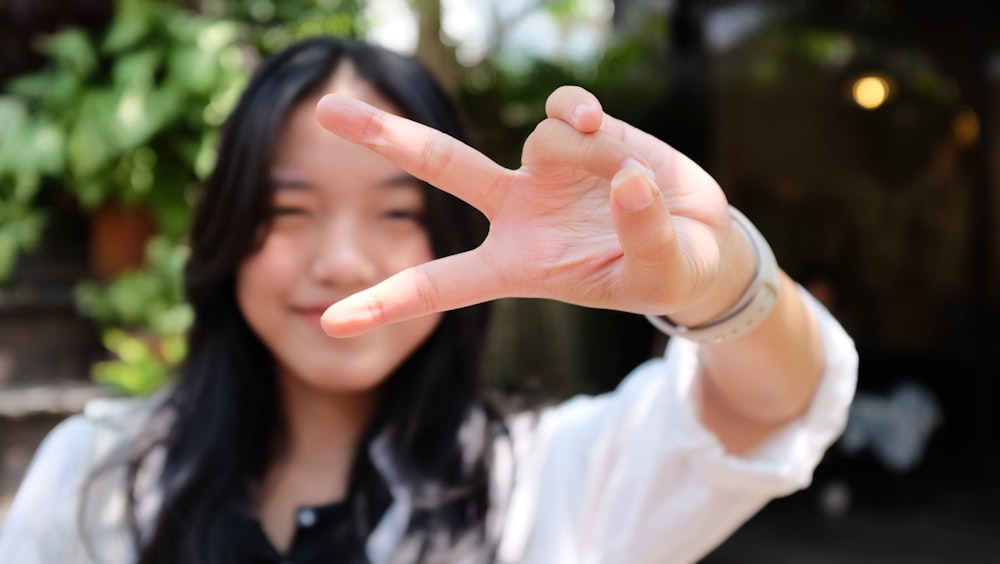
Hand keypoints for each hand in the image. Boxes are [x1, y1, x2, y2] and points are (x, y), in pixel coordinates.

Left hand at [316, 86, 736, 336]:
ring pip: (540, 136)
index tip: (328, 324)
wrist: (698, 238)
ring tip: (637, 181)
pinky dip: (582, 114)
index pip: (440, 285)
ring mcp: (545, 168)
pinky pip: (565, 111)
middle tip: (325, 110)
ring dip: (591, 153)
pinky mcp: (578, 134)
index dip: (386, 302)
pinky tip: (601, 128)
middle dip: (385, 136)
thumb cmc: (665, 272)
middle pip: (439, 166)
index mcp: (516, 265)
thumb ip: (642, 234)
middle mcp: (516, 210)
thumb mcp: (657, 275)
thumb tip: (623, 176)